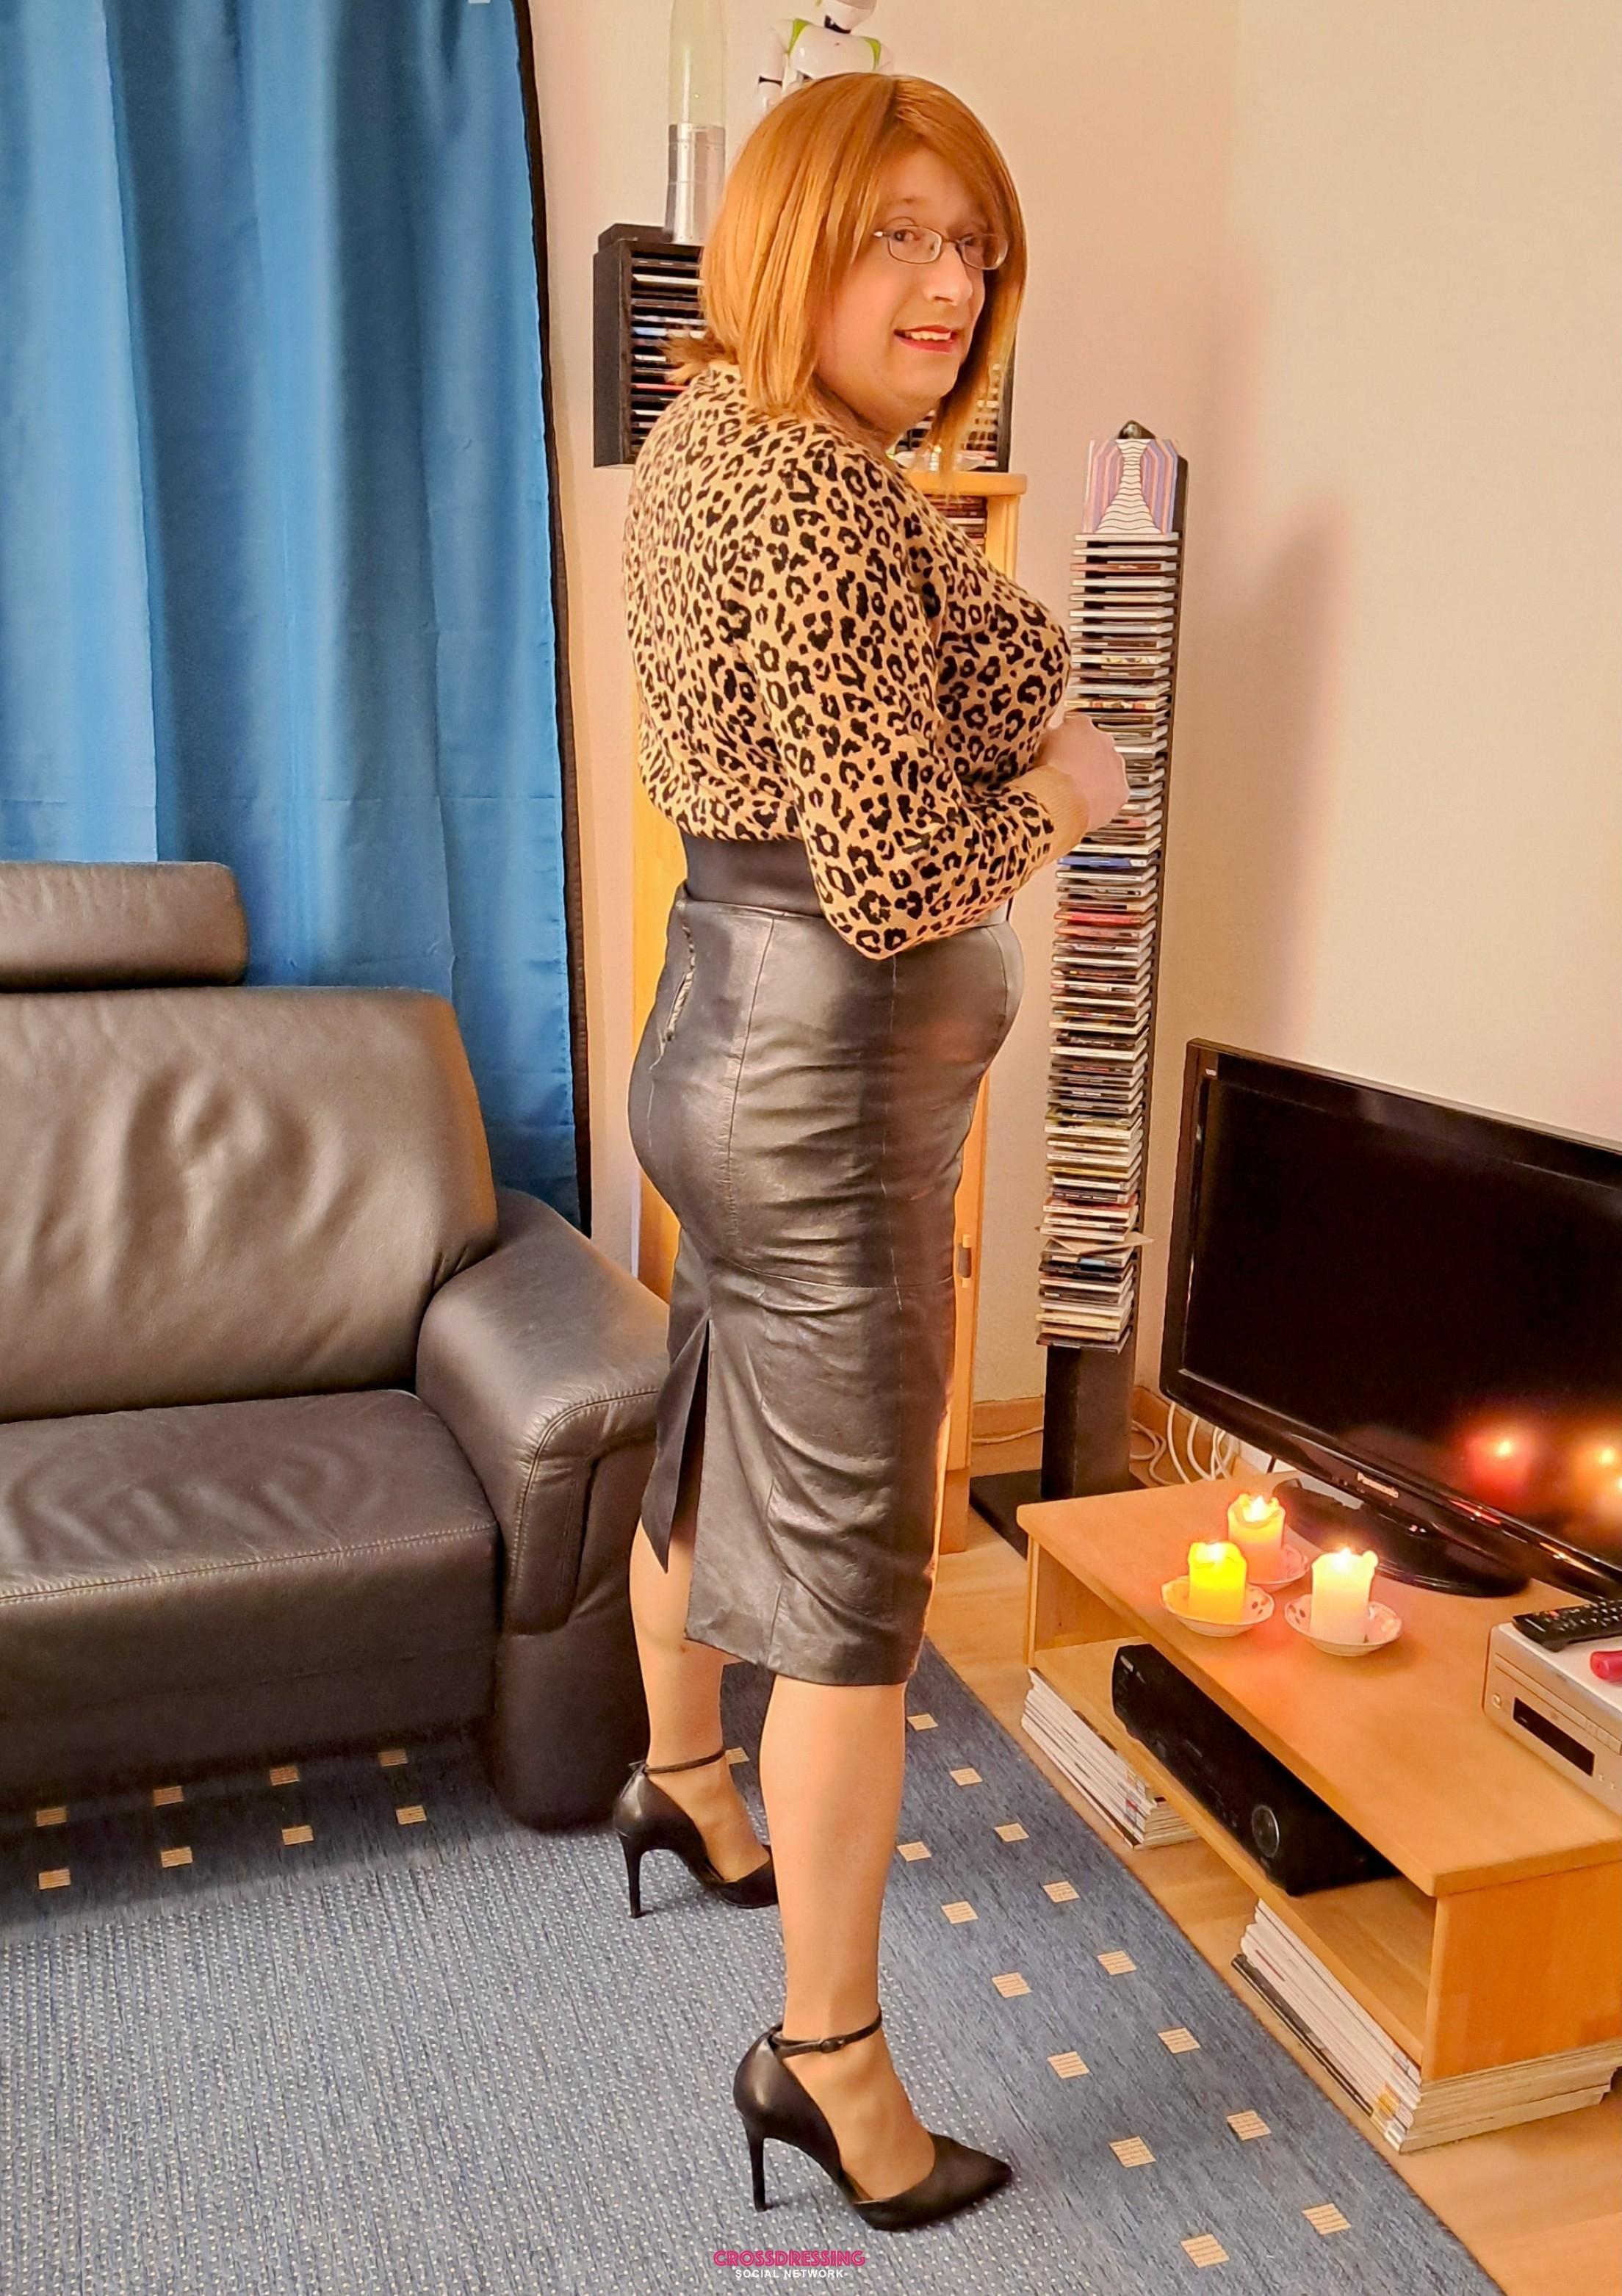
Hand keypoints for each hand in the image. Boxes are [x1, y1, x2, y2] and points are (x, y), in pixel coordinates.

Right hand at [1035, 711, 1128, 837]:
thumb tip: (1044, 736)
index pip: (1074, 724)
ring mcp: (1115, 766)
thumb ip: (1045, 737)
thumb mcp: (1036, 746)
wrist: (1064, 799)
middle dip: (1082, 757)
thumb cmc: (1047, 771)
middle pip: (1094, 746)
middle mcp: (1104, 741)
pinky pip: (1113, 794)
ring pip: (1106, 769)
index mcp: (1081, 724)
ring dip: (1094, 777)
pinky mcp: (1121, 791)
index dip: (1063, 738)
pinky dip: (1102, 798)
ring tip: (1074, 791)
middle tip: (1065, 771)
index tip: (1055, 748)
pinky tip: (1086, 805)